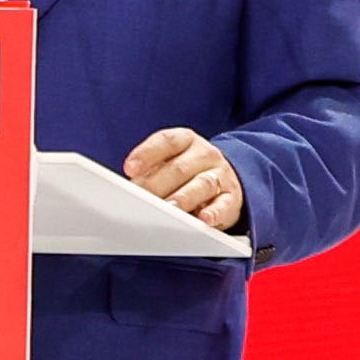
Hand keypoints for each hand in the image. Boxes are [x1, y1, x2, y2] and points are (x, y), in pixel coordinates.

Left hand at [125, 129, 246, 232]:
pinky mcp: (231, 197)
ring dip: (183, 198)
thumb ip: (148, 171)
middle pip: (180, 168)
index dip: (147, 154)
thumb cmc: (186, 171)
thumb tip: (128, 187)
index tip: (129, 168)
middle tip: (139, 199)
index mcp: (186, 141)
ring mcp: (221, 175)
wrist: (224, 179)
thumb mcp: (167, 162)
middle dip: (157, 184)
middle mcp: (205, 155)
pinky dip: (214, 212)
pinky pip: (224, 204)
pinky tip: (203, 218)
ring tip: (168, 208)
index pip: (167, 141)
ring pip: (202, 184)